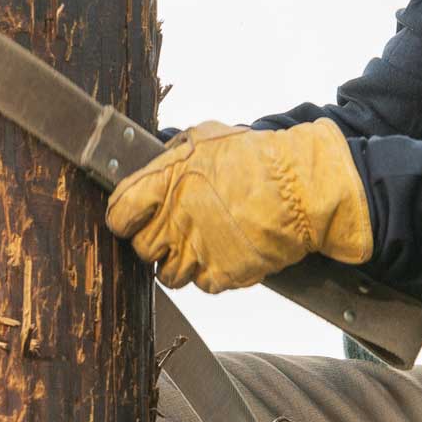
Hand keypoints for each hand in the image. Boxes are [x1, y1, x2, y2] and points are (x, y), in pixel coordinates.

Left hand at [107, 119, 374, 293]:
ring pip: (168, 274)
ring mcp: (198, 251)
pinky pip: (201, 284)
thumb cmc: (259, 159)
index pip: (120, 213)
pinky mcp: (223, 275)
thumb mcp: (207, 137)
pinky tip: (223, 254)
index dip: (124, 218)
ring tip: (199, 246)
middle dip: (153, 242)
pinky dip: (210, 274)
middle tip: (170, 233)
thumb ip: (174, 154)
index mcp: (166, 182)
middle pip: (142, 248)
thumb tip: (157, 163)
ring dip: (179, 262)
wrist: (302, 190)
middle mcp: (176, 220)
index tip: (131, 219)